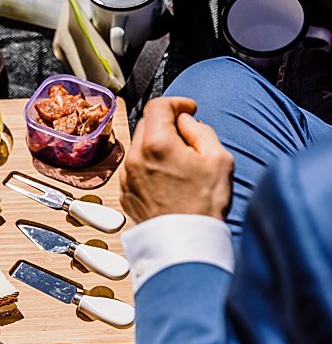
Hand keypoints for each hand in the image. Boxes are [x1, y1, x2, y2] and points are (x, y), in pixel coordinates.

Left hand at [120, 97, 233, 223]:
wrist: (185, 241)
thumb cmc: (204, 203)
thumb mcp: (218, 158)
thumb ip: (200, 130)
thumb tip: (185, 121)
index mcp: (156, 145)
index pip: (158, 106)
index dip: (177, 102)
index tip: (190, 109)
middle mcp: (134, 158)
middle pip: (147, 125)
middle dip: (168, 124)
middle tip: (190, 137)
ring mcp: (126, 176)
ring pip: (140, 146)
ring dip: (159, 145)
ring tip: (182, 161)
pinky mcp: (125, 192)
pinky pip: (136, 167)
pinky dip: (150, 164)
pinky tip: (170, 178)